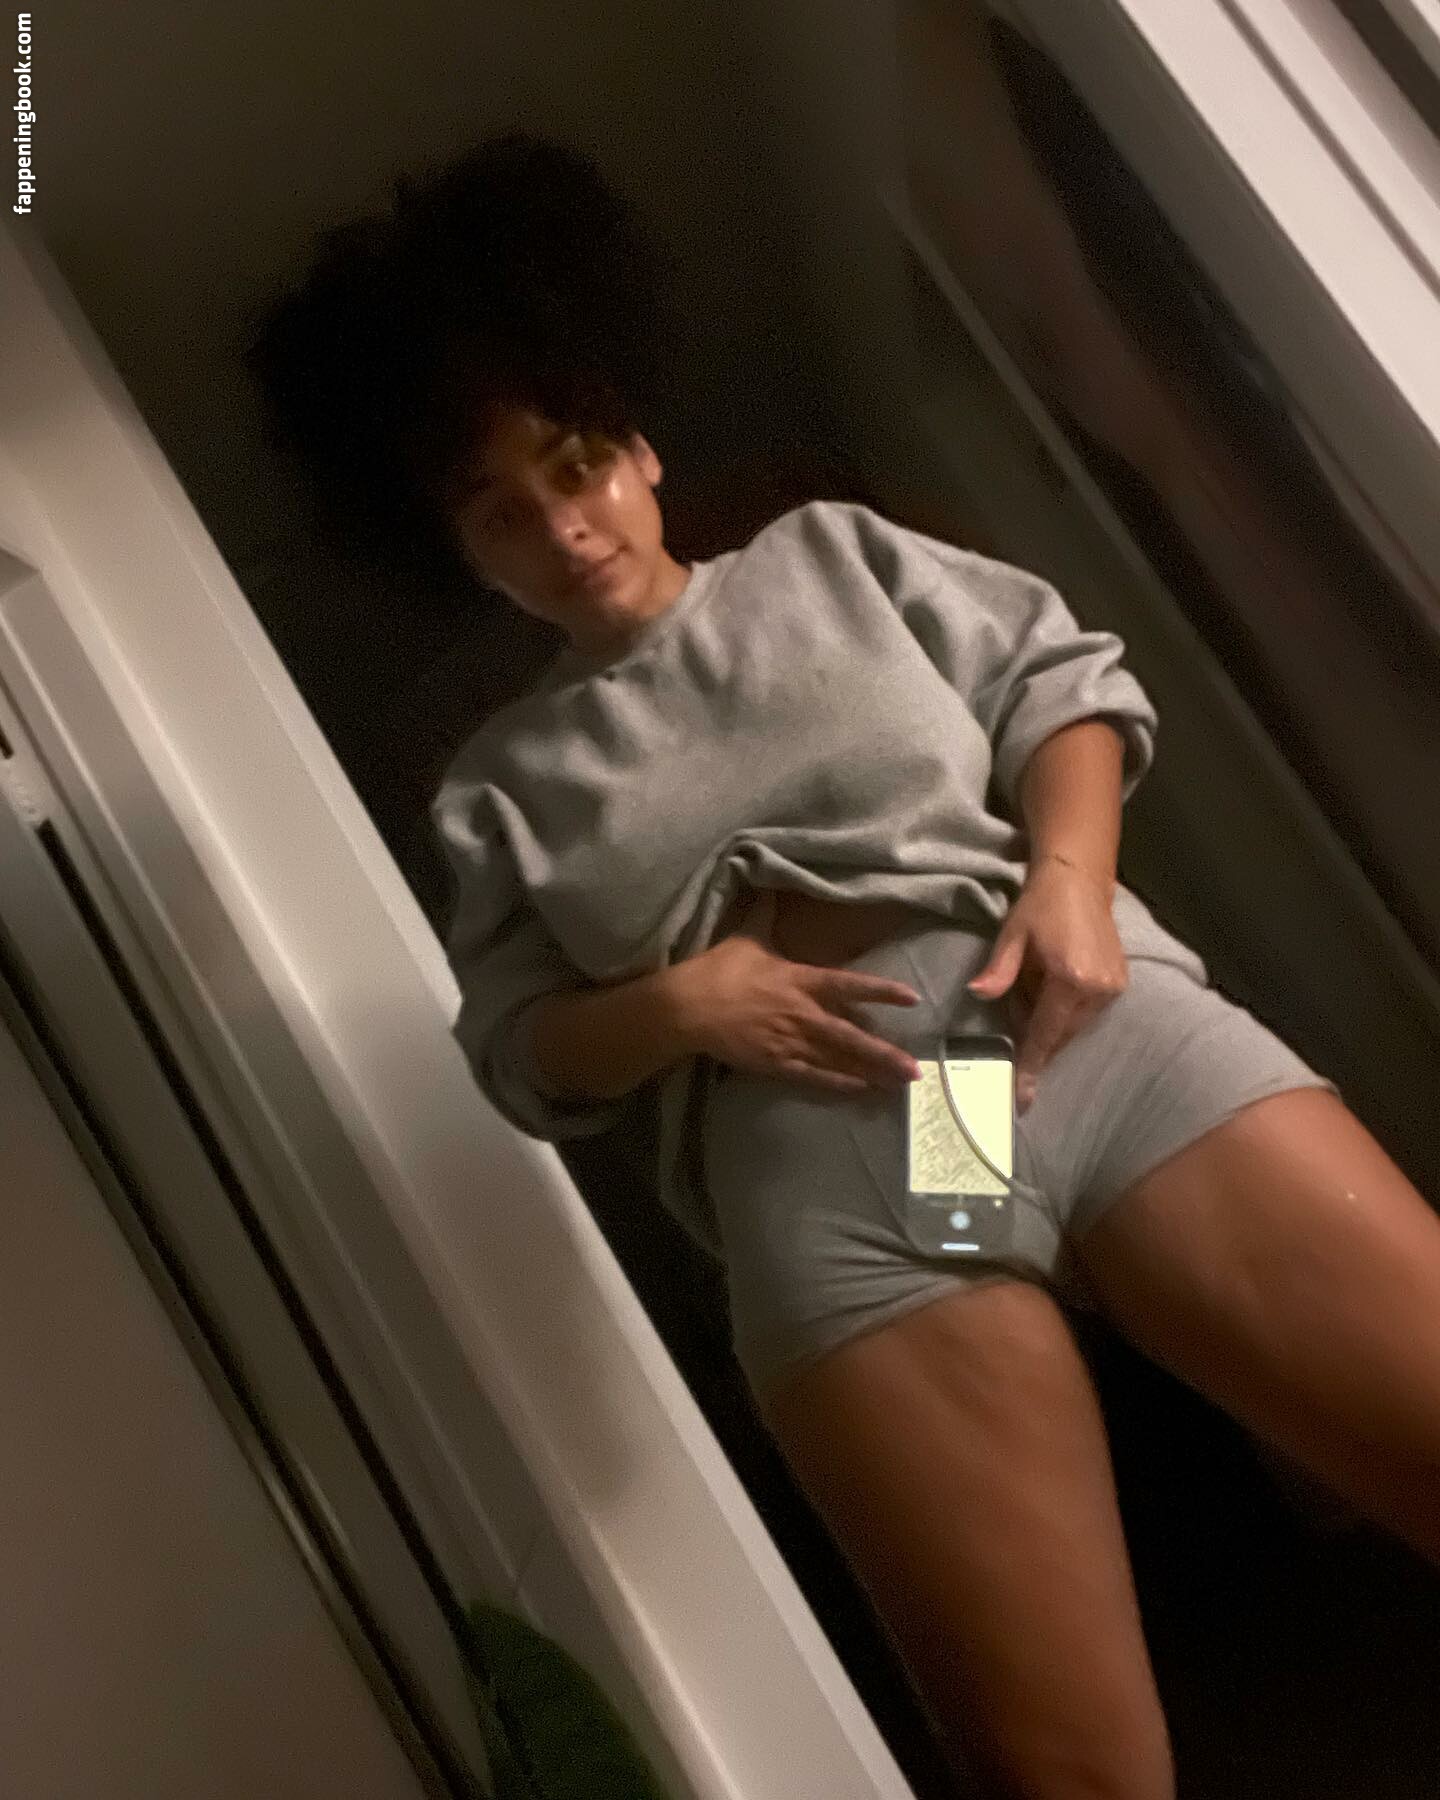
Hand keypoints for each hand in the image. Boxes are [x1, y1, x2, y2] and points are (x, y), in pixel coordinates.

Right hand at [681, 890, 922, 1094]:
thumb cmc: (719, 969)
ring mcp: (792, 1042)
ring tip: (899, 1085)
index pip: (851, 985)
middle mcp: (804, 1014)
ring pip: (839, 1060)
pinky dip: (838, 1084)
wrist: (688, 1007)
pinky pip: (813, 1077)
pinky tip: (860, 1091)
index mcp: (802, 980)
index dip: (882, 992)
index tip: (912, 999)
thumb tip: (772, 883)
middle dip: (886, 1053)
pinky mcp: (776, 1064)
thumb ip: (767, 914)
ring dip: (871, 1073)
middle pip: (853, 1036)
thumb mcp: (747, 936)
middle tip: (916, 1068)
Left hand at [966, 859, 1127, 1112]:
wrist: (1079, 878)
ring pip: (1072, 1026)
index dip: (1030, 1066)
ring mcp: (1113, 988)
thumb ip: (999, 972)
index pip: (1044, 1034)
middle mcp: (1097, 989)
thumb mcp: (1012, 936)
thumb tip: (978, 995)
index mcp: (1070, 979)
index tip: (1022, 1099)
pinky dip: (1063, 1009)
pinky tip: (1050, 981)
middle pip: (1058, 1034)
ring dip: (1048, 1018)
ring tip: (1034, 980)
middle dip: (1033, 1033)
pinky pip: (1085, 1013)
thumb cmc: (1040, 906)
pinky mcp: (1119, 983)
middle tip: (1016, 1003)